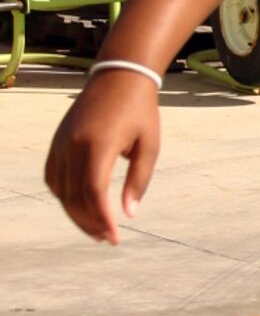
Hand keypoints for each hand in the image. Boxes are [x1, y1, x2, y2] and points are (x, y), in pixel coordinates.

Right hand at [45, 70, 161, 244]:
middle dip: (90, 223)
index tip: (115, 237)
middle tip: (108, 239)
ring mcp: (61, 142)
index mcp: (100, 144)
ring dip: (76, 214)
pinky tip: (79, 207)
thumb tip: (129, 214)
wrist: (119, 77)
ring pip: (61, 191)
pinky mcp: (56, 142)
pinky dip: (63, 196)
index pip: (94, 192)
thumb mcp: (150, 145)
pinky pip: (53, 177)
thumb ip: (139, 180)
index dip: (102, 219)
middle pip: (75, 196)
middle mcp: (74, 144)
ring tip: (96, 228)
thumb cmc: (140, 111)